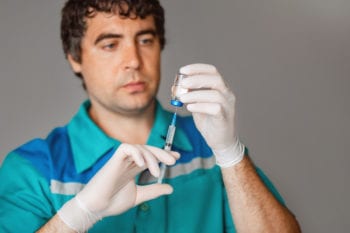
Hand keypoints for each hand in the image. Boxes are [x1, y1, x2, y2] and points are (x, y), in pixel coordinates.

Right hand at [58, 144, 179, 231]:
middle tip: (173, 160)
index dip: (163, 154)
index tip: (177, 156)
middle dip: (161, 153)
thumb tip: (171, 188)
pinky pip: (126, 148)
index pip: (150, 156)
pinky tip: (142, 163)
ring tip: (156, 172)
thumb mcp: (139, 196)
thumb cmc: (112, 202)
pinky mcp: (113, 160)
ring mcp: (121, 160)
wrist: (95, 208)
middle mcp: (128, 162)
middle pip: (148, 150)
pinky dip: (136, 153)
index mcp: (133, 169)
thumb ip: (153, 191)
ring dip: (151, 157)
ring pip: (139, 148)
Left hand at [178, 63, 243, 166]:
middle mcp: (227, 94)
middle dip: (197, 79)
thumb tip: (175, 87)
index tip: (182, 70)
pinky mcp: (225, 118)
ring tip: (182, 98)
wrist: (220, 141)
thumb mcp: (196, 106)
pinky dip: (201, 106)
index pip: (212, 71)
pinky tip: (190, 108)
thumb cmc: (209, 122)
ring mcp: (228, 106)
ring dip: (196, 94)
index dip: (197, 68)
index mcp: (220, 88)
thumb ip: (189, 96)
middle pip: (215, 79)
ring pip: (215, 94)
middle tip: (182, 84)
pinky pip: (215, 108)